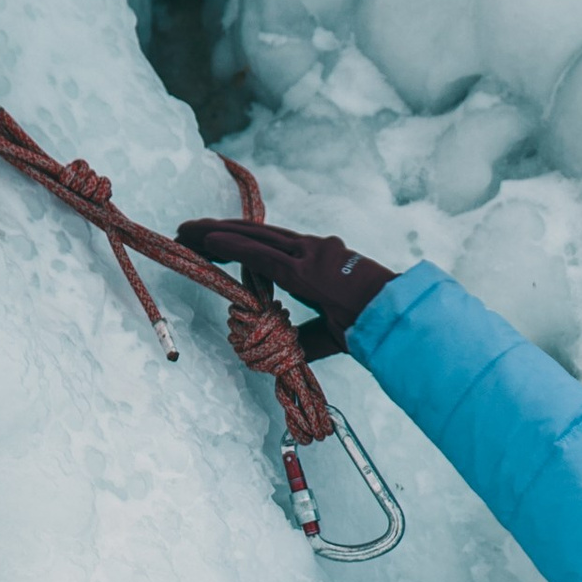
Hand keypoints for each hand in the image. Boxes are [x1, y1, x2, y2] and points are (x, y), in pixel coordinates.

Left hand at [175, 218, 399, 358]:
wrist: (396, 319)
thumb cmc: (373, 325)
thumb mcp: (333, 331)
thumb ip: (307, 335)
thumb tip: (289, 349)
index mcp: (320, 259)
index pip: (272, 245)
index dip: (242, 241)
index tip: (216, 242)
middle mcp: (312, 248)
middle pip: (256, 234)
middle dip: (219, 232)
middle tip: (188, 232)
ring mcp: (309, 254)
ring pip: (252, 237)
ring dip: (215, 233)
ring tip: (185, 232)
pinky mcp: (303, 269)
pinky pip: (259, 254)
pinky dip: (231, 245)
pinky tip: (206, 241)